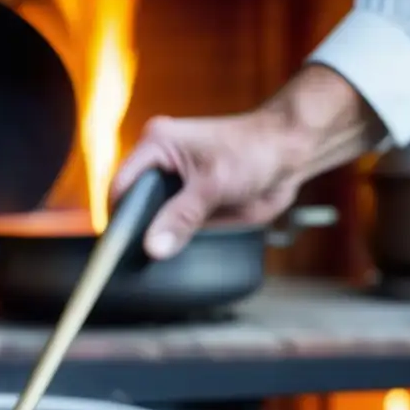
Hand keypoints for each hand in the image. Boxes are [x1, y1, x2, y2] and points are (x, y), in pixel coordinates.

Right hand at [109, 112, 304, 258]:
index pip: (121, 187)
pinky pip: (171, 227)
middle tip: (136, 263)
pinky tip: (169, 256)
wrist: (290, 152)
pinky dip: (170, 241)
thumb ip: (181, 217)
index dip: (119, 219)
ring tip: (150, 264)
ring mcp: (174, 185)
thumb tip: (153, 247)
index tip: (119, 250)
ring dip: (153, 239)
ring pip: (150, 220)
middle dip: (135, 233)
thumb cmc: (255, 150)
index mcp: (156, 145)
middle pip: (132, 206)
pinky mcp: (189, 202)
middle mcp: (159, 164)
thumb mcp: (214, 185)